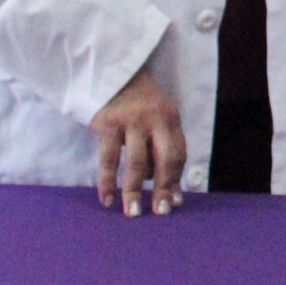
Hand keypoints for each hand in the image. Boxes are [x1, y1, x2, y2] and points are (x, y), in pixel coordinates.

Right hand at [92, 67, 184, 216]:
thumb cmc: (137, 103)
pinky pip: (108, 160)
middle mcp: (155, 119)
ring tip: (132, 212)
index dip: (176, 179)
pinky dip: (107, 182)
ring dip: (134, 191)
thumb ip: (163, 146)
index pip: (178, 154)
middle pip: (164, 159)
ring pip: (136, 163)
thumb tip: (170, 188)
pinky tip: (107, 199)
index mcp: (171, 117)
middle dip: (163, 188)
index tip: (174, 202)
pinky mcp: (107, 124)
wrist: (110, 72)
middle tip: (160, 212)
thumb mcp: (157, 117)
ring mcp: (131, 121)